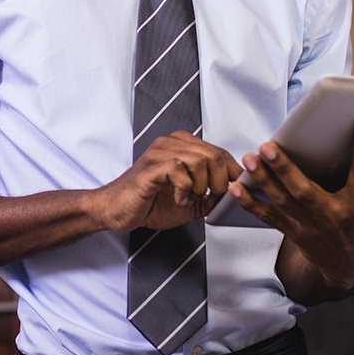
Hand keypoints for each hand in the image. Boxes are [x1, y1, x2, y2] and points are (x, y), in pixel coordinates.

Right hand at [88, 131, 241, 231]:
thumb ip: (211, 196)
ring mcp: (160, 153)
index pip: (219, 152)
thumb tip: (233, 194)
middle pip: (214, 155)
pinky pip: (179, 170)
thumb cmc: (149, 202)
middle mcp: (172, 144)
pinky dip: (184, 189)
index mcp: (183, 147)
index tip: (235, 188)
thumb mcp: (191, 202)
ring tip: (191, 197)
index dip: (232, 172)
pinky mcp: (151, 167)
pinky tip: (179, 198)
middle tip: (210, 196)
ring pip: (199, 160)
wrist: (118, 211)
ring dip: (201, 186)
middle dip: (219, 181)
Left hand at [228, 120, 353, 292]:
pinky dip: (250, 202)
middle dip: (286, 169)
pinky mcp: (291, 231)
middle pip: (305, 190)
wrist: (348, 273)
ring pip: (282, 200)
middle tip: (269, 145)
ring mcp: (308, 225)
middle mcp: (331, 216)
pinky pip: (268, 216)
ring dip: (264, 179)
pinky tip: (234, 186)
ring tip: (250, 157)